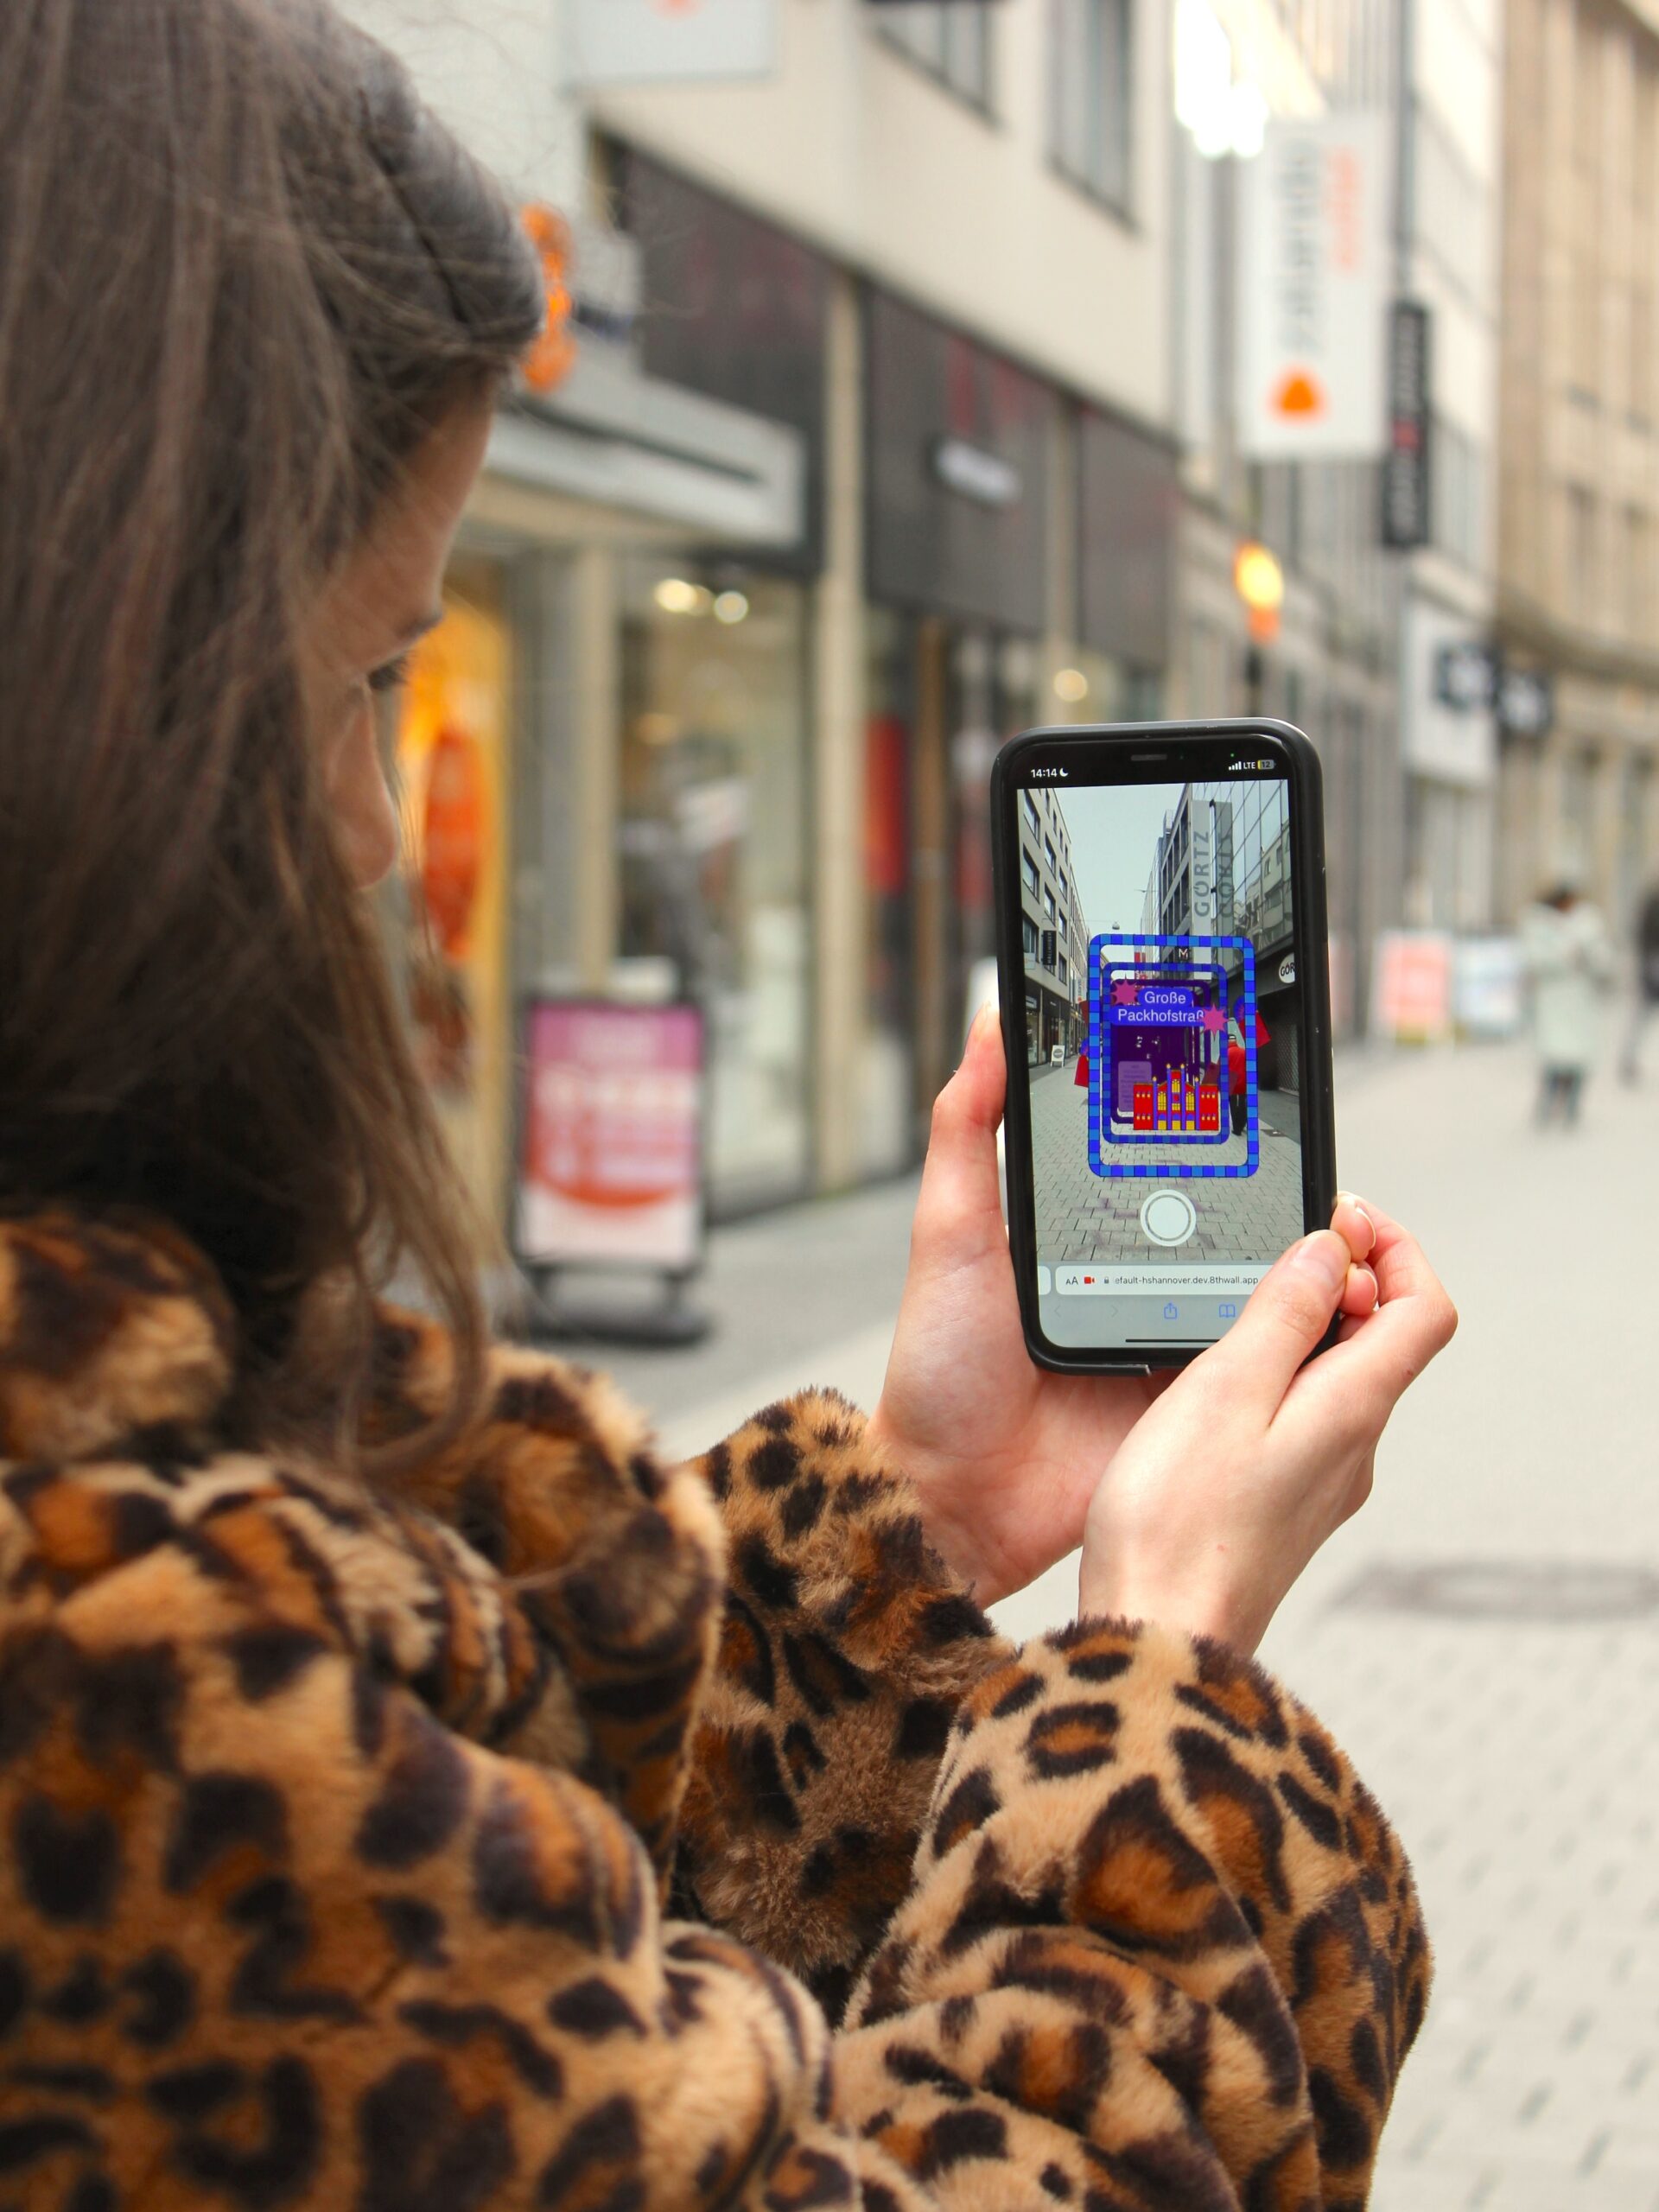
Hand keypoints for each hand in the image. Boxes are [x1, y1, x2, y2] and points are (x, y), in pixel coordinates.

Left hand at [868, 1011, 1312, 1606]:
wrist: (955, 1501)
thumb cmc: (938, 1372)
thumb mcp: (947, 1235)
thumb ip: (968, 1130)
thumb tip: (988, 1023)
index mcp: (1086, 1233)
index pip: (1161, 1162)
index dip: (1207, 1125)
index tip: (1252, 1075)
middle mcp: (1138, 1280)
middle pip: (1226, 1223)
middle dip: (1278, 1199)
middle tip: (1321, 1173)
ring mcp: (1170, 1342)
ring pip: (1258, 1293)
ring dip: (1301, 1269)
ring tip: (1343, 1233)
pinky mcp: (1195, 1403)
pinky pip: (1258, 1367)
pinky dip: (1292, 1343)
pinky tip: (1327, 1312)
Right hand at [1079, 1198, 1456, 1652]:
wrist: (1157, 1635)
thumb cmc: (1179, 1528)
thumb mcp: (1225, 1390)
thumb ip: (1282, 1314)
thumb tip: (1328, 1252)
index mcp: (1351, 1410)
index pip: (1426, 1309)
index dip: (1397, 1247)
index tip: (1339, 1217)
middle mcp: (1352, 1447)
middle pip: (1383, 1337)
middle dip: (1341, 1276)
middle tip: (1274, 1250)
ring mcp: (1319, 1481)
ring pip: (1338, 1377)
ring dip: (1302, 1325)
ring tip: (1231, 1308)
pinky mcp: (1280, 1504)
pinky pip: (1301, 1416)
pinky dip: (1274, 1374)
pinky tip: (1211, 1381)